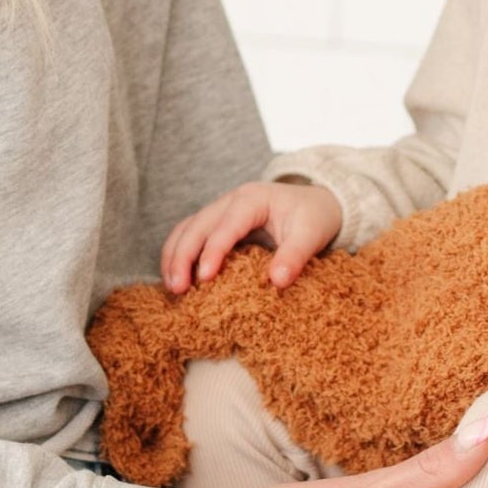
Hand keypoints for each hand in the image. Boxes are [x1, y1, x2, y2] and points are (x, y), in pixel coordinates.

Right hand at [161, 181, 343, 293]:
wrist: (316, 203)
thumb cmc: (313, 216)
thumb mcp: (311, 234)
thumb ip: (295, 256)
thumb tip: (278, 281)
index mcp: (252, 198)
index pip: (226, 224)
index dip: (213, 250)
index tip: (205, 278)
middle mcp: (230, 201)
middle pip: (197, 225)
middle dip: (183, 256)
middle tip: (178, 289)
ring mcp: (220, 211)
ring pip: (186, 229)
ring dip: (174, 256)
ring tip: (171, 288)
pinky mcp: (217, 225)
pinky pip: (190, 236)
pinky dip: (178, 255)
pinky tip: (176, 279)